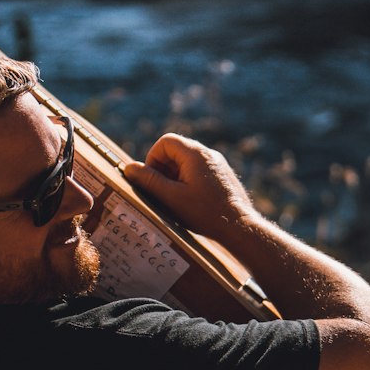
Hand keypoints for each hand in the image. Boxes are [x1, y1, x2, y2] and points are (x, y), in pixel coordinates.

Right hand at [124, 134, 257, 235]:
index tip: (152, 180)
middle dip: (163, 169)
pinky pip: (199, 171)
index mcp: (195, 153)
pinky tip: (190, 203)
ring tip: (175, 200)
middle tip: (161, 192)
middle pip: (176, 151)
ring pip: (187, 162)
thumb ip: (149, 181)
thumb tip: (129, 168)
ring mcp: (218, 164)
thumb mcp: (171, 198)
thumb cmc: (205, 213)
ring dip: (175, 177)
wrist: (240, 227)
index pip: (165, 142)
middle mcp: (208, 154)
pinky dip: (188, 182)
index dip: (153, 159)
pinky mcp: (223, 176)